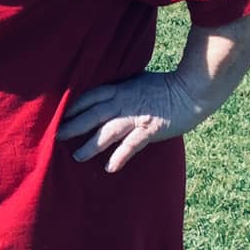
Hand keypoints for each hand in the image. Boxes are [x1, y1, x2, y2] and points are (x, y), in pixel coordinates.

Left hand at [57, 72, 207, 172]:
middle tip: (56, 136)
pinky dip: (120, 156)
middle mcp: (124, 102)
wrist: (193, 89)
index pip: (90, 97)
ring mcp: (137, 116)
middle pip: (92, 114)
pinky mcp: (151, 129)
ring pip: (107, 131)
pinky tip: (109, 167)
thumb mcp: (137, 82)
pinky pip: (132, 144)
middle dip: (73, 125)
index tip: (57, 116)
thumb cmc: (166, 86)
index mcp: (120, 89)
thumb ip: (121, 90)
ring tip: (77, 156)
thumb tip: (107, 97)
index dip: (73, 107)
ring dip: (91, 145)